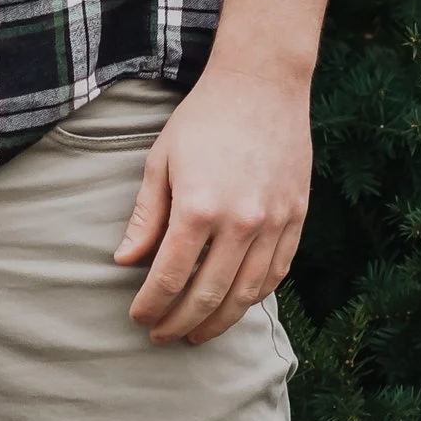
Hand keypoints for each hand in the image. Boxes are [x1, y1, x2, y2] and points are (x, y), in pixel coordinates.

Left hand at [113, 64, 312, 342]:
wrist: (262, 84)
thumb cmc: (203, 119)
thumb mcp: (160, 162)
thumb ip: (145, 217)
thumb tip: (125, 261)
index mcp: (198, 209)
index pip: (169, 278)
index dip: (151, 305)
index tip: (138, 318)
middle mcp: (240, 223)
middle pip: (207, 296)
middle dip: (180, 323)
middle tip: (162, 336)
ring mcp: (273, 223)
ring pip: (246, 294)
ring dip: (219, 321)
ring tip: (197, 333)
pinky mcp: (296, 217)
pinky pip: (277, 273)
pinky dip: (255, 296)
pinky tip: (235, 304)